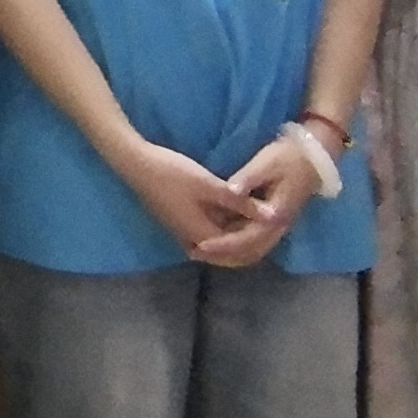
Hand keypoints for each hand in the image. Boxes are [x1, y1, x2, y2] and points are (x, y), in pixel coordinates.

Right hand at [116, 141, 270, 264]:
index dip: (261, 239)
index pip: (240, 249)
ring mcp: (185, 233)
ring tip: (260, 219)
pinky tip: (236, 213)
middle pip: (230, 252)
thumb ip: (241, 202)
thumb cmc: (173, 174)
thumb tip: (272, 216)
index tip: (279, 224)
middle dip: (253, 241)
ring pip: (220, 244)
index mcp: (203, 235)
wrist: (137, 166)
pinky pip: (210, 235)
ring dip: (239, 235)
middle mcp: (194, 241)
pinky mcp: (180, 223)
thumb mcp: (209, 185)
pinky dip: (226, 228)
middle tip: (273, 225)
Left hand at [201, 130, 327, 269]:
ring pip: (253, 249)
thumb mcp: (266, 163)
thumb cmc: (289, 156)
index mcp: (276, 216)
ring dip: (229, 253)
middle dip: (223, 256)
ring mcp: (278, 226)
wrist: (315, 156)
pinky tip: (217, 238)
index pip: (246, 239)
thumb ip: (248, 179)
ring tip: (201, 250)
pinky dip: (236, 244)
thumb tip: (229, 191)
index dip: (223, 244)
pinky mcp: (274, 220)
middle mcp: (278, 227)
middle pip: (249, 252)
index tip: (200, 245)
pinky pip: (254, 240)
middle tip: (194, 253)